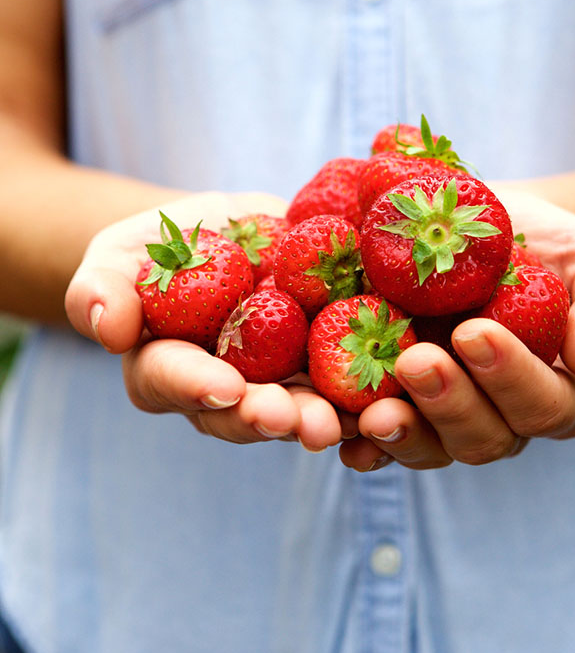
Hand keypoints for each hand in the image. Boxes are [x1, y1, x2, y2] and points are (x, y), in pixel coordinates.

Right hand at [64, 192, 351, 450]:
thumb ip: (105, 283)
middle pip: (243, 413)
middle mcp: (228, 388)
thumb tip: (107, 326)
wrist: (237, 232)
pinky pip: (349, 385)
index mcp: (171, 366)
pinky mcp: (328, 363)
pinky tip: (392, 396)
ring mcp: (280, 381)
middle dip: (271, 418)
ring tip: (349, 419)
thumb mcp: (125, 250)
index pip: (171, 382)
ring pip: (301, 409)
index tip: (225, 386)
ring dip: (325, 418)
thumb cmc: (170, 244)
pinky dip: (370, 394)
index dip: (196, 386)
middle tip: (298, 421)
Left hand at [339, 189, 574, 470]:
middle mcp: (502, 417)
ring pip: (432, 448)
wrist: (485, 234)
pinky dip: (364, 443)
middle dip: (450, 404)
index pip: (544, 406)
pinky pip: (383, 440)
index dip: (511, 378)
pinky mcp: (402, 406)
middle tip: (416, 362)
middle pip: (484, 438)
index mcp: (556, 391)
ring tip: (374, 411)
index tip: (475, 332)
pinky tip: (345, 434)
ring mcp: (447, 418)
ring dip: (404, 434)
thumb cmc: (548, 247)